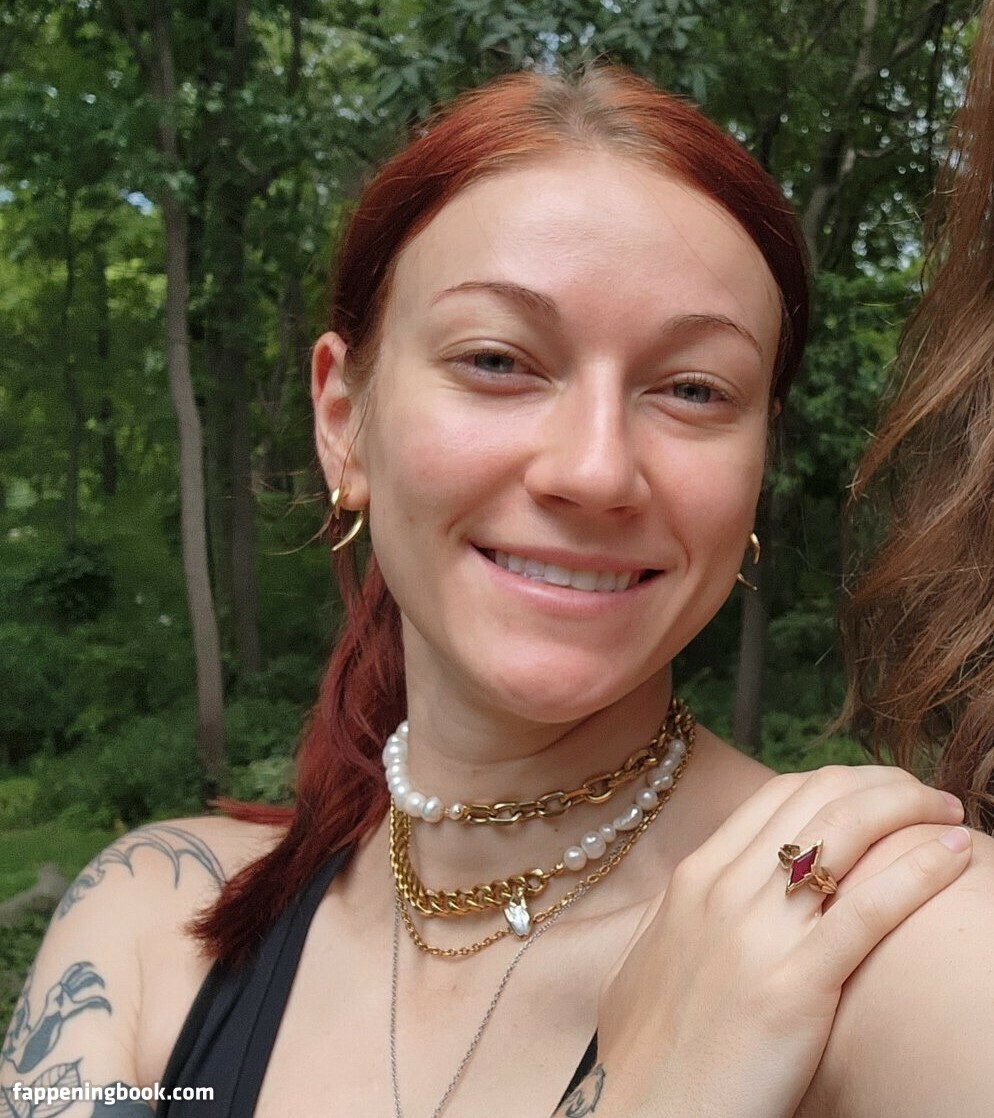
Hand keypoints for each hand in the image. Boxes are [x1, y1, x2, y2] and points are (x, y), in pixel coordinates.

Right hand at [594, 766, 970, 1117]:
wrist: (646, 1115)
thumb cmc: (649, 1051)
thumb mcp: (648, 958)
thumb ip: (681, 913)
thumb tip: (708, 889)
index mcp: (694, 879)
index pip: (780, 795)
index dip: (842, 782)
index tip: (882, 794)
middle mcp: (723, 890)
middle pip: (819, 799)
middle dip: (886, 785)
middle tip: (927, 799)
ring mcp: (757, 934)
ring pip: (844, 833)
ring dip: (909, 810)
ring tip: (949, 818)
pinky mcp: (794, 986)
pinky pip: (868, 909)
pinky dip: (919, 872)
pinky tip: (954, 857)